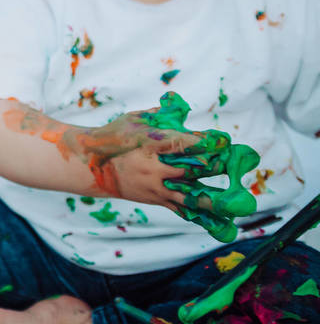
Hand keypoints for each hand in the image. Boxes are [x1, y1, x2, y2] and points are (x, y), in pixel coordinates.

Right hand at [83, 92, 259, 242]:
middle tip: (236, 165)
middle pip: (191, 169)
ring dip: (214, 198)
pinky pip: (180, 209)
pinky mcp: (155, 199)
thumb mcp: (132, 120)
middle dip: (215, 167)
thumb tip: (181, 105)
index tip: (224, 140)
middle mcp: (154, 168)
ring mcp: (155, 187)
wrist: (89, 166)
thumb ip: (159, 116)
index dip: (205, 142)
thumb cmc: (112, 137)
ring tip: (236, 203)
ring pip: (189, 195)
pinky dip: (200, 214)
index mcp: (149, 145)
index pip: (181, 143)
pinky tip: (220, 220)